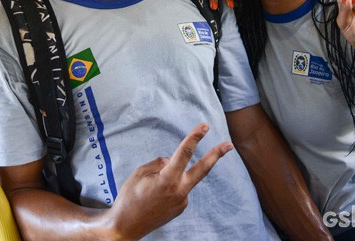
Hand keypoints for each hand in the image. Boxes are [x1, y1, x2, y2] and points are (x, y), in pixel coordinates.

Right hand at [108, 123, 232, 239]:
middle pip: (202, 169)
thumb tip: (171, 161)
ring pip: (182, 178)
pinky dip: (169, 186)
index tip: (204, 126)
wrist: (125, 228)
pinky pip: (178, 188)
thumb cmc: (129, 199)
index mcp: (167, 180)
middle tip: (229, 145)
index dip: (194, 138)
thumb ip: (159, 163)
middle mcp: (179, 192)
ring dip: (173, 176)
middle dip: (216, 155)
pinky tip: (155, 196)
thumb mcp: (139, 174)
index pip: (184, 153)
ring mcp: (182, 202)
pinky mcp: (181, 208)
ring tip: (150, 189)